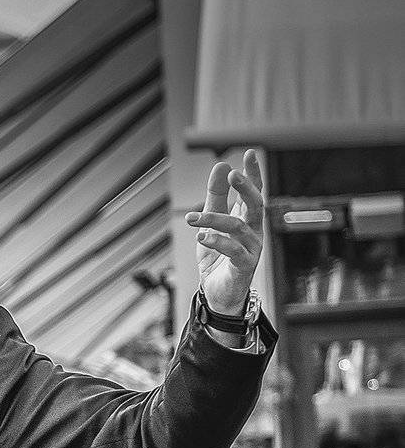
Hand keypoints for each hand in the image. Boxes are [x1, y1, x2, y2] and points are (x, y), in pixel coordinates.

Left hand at [186, 148, 264, 315]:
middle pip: (256, 204)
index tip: (248, 154)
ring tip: (191, 219)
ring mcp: (252, 249)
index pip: (255, 192)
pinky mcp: (244, 266)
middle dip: (245, 188)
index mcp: (248, 219)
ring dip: (213, 219)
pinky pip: (234, 250)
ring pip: (238, 227)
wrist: (218, 293)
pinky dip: (217, 242)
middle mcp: (254, 231)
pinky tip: (202, 237)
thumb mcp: (211, 224)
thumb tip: (221, 166)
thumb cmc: (217, 257)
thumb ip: (215, 198)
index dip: (253, 173)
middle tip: (232, 175)